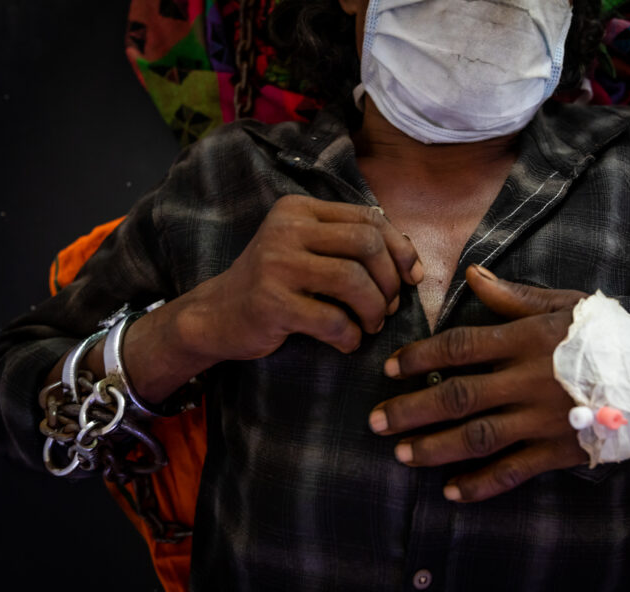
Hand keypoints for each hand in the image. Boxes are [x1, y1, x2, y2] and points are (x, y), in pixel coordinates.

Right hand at [184, 194, 422, 360]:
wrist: (217, 315)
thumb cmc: (273, 284)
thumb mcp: (305, 250)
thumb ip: (348, 245)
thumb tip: (409, 260)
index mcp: (299, 210)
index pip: (368, 218)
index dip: (400, 249)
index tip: (412, 277)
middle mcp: (286, 230)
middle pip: (366, 244)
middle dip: (389, 281)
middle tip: (388, 307)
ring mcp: (276, 265)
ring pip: (353, 280)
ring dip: (374, 309)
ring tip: (371, 325)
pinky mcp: (271, 303)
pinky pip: (332, 319)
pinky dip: (350, 336)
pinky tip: (347, 342)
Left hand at [368, 265, 588, 501]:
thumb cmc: (606, 337)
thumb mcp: (563, 305)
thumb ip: (513, 296)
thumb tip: (470, 274)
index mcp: (525, 340)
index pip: (460, 346)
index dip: (421, 357)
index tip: (391, 369)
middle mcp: (526, 380)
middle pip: (457, 396)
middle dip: (411, 409)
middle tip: (376, 421)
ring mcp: (540, 420)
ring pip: (476, 436)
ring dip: (434, 447)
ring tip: (401, 455)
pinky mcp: (557, 451)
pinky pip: (511, 472)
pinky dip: (479, 484)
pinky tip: (450, 492)